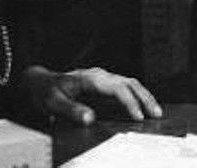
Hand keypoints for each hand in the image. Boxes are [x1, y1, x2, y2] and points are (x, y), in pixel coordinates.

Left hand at [19, 65, 162, 123]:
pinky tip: (143, 107)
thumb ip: (71, 110)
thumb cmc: (46, 91)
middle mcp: (101, 76)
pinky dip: (137, 97)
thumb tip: (90, 118)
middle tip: (156, 114)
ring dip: (144, 96)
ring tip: (156, 111)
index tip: (138, 117)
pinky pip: (125, 89)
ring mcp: (104, 80)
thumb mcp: (53, 102)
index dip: (130, 102)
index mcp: (91, 78)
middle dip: (145, 98)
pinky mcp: (104, 86)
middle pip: (130, 83)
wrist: (40, 83)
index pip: (117, 88)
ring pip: (130, 84)